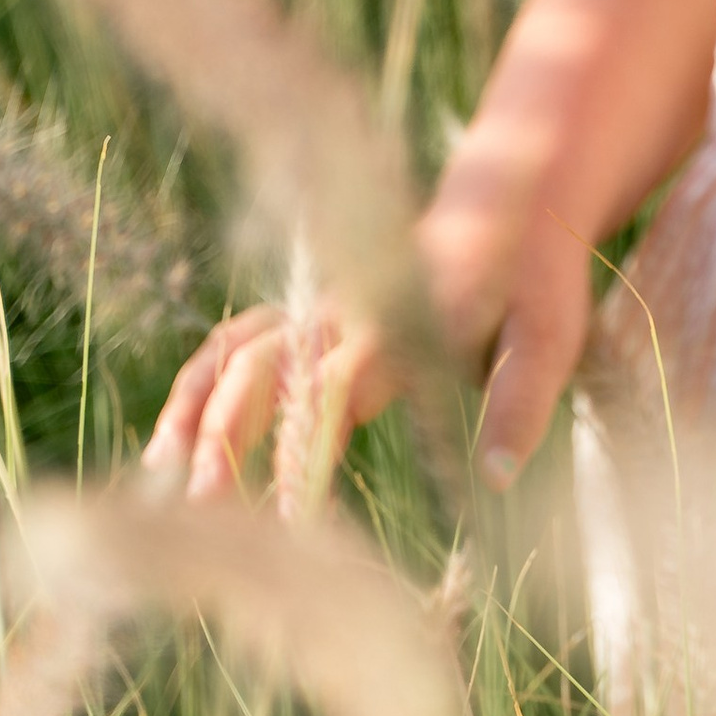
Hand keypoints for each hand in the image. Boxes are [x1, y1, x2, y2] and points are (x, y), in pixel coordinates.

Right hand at [143, 141, 598, 502]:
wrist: (520, 198)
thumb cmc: (539, 279)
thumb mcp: (551, 334)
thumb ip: (521, 400)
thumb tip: (496, 477)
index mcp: (405, 318)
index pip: (339, 385)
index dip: (306, 446)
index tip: (288, 518)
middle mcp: (351, 311)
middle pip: (267, 366)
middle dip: (227, 434)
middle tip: (203, 510)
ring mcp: (325, 310)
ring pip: (237, 351)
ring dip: (196, 410)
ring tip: (163, 481)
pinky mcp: (314, 316)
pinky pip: (239, 347)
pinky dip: (200, 388)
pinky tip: (172, 447)